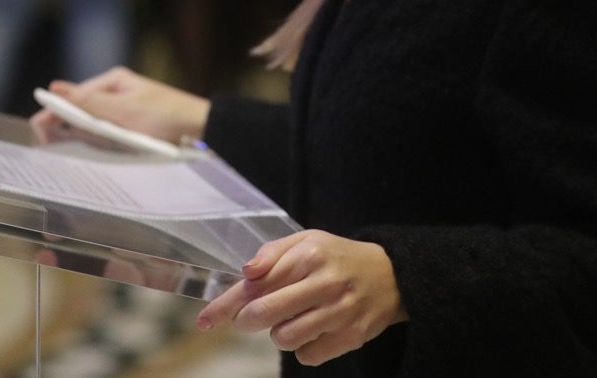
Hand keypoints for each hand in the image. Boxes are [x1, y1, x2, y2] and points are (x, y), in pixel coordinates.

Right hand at [29, 66, 209, 145]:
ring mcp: (126, 111)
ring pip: (93, 124)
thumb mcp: (124, 110)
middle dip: (64, 126)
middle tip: (44, 145)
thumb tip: (54, 89)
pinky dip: (96, 142)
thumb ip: (89, 103)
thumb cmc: (165, 117)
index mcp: (114, 81)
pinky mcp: (134, 128)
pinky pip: (107, 134)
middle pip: (82, 110)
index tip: (37, 128)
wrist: (203, 130)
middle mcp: (118, 93)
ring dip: (79, 136)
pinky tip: (87, 154)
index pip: (75, 95)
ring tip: (59, 152)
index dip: (55, 112)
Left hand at [196, 230, 406, 366]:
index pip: (257, 283)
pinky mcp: (350, 338)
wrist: (391, 277)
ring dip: (279, 332)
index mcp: (309, 255)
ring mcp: (339, 313)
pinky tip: (313, 329)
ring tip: (292, 317)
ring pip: (284, 338)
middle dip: (248, 320)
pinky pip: (307, 356)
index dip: (226, 304)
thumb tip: (246, 272)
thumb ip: (273, 253)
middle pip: (266, 314)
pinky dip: (302, 347)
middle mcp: (325, 283)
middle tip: (250, 318)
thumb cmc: (337, 258)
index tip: (205, 320)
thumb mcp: (307, 241)